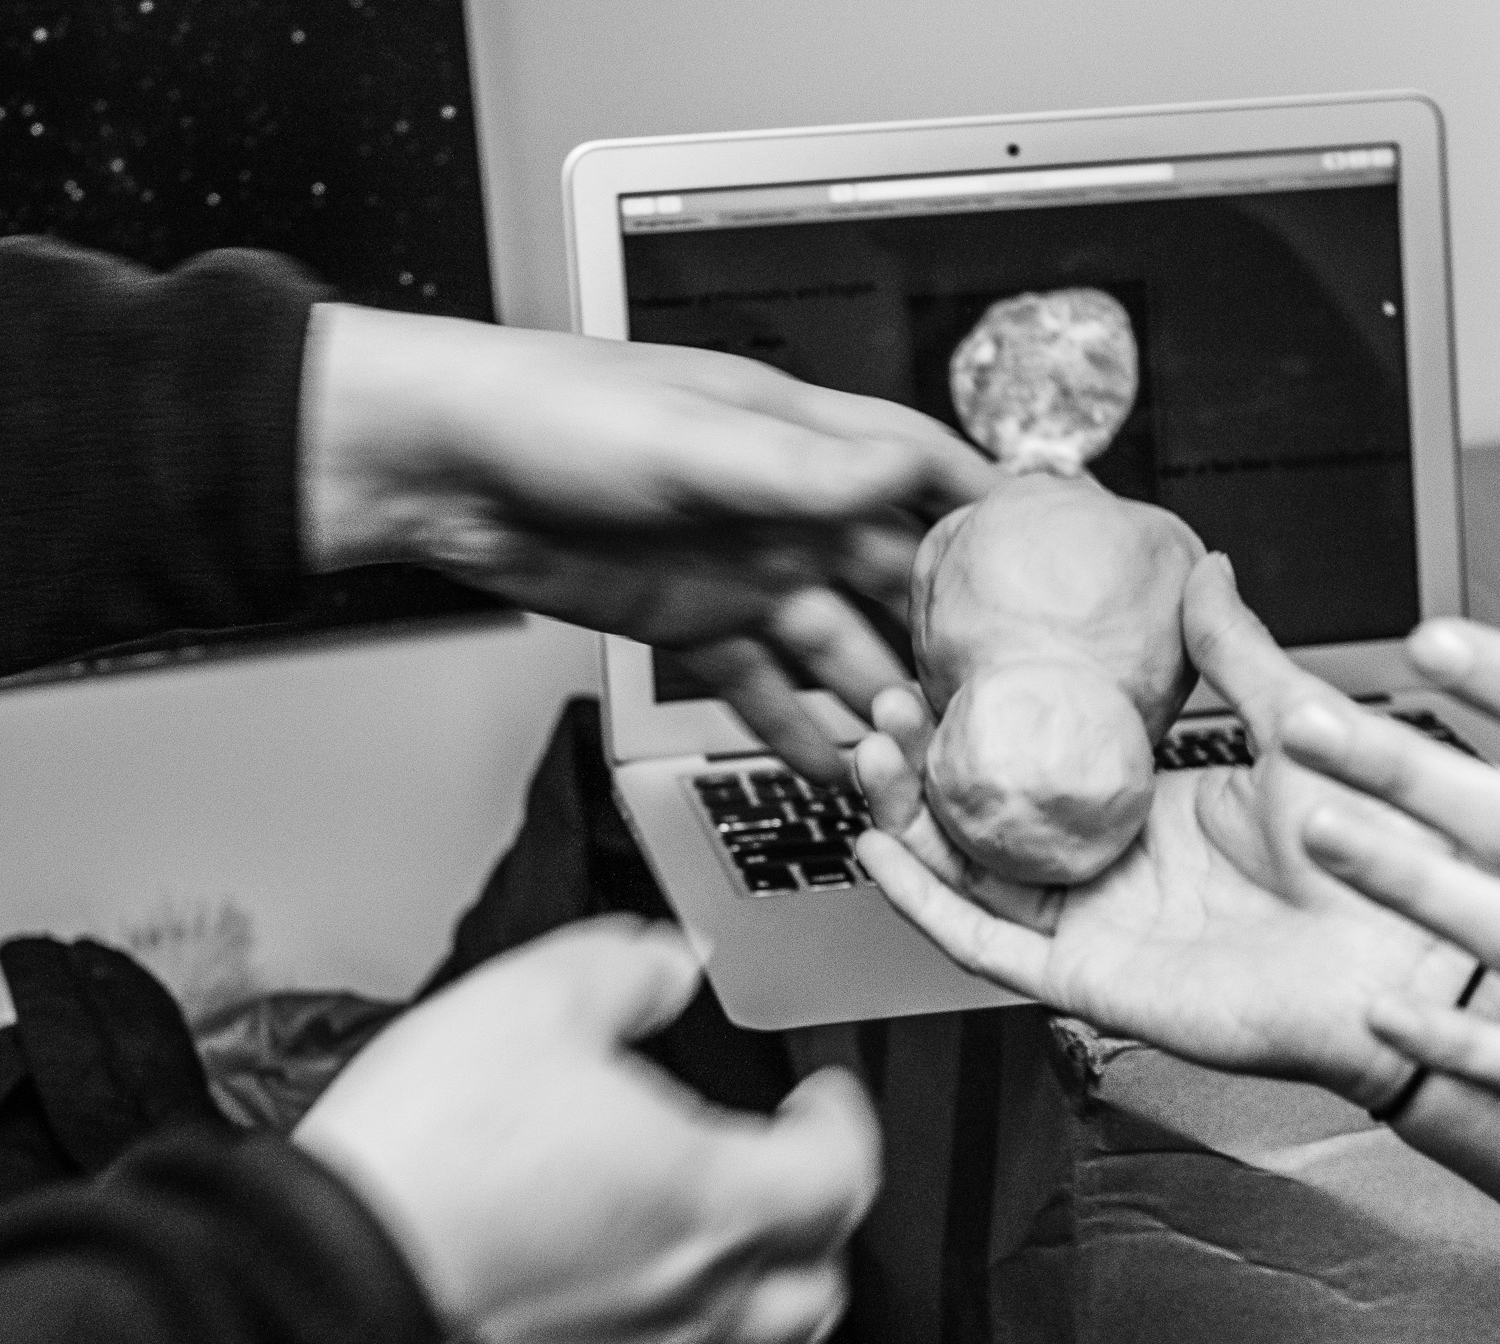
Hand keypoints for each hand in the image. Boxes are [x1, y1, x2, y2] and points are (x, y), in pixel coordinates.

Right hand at [292, 916, 880, 1343]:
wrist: (321, 1284)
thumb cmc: (432, 1153)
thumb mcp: (535, 1001)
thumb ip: (624, 971)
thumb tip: (668, 963)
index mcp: (711, 1197)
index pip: (840, 1177)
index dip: (846, 1128)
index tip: (824, 1099)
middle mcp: (687, 1298)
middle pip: (814, 1287)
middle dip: (817, 1228)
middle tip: (788, 1171)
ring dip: (748, 1287)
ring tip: (709, 1232)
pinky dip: (660, 1330)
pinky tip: (612, 1284)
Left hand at [301, 305, 1003, 779]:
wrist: (442, 470)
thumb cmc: (553, 414)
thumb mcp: (689, 439)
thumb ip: (801, 468)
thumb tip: (905, 469)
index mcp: (796, 441)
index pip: (921, 467)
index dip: (990, 505)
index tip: (1056, 549)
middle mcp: (784, 508)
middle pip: (896, 574)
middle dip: (949, 631)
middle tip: (1000, 695)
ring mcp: (742, 571)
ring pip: (840, 646)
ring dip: (881, 699)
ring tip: (926, 755)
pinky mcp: (693, 627)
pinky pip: (767, 690)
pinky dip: (802, 731)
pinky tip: (840, 773)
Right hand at [853, 555, 1473, 1107]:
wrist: (1408, 944)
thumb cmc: (1372, 845)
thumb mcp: (1291, 719)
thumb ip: (1235, 650)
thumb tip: (1207, 568)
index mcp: (1151, 811)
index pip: (1036, 764)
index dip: (976, 721)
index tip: (931, 667)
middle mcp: (1112, 870)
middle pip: (983, 820)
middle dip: (922, 763)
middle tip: (880, 705)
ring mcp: (1095, 927)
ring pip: (969, 877)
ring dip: (909, 821)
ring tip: (866, 754)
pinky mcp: (1088, 981)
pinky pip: (987, 944)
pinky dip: (927, 904)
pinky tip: (879, 853)